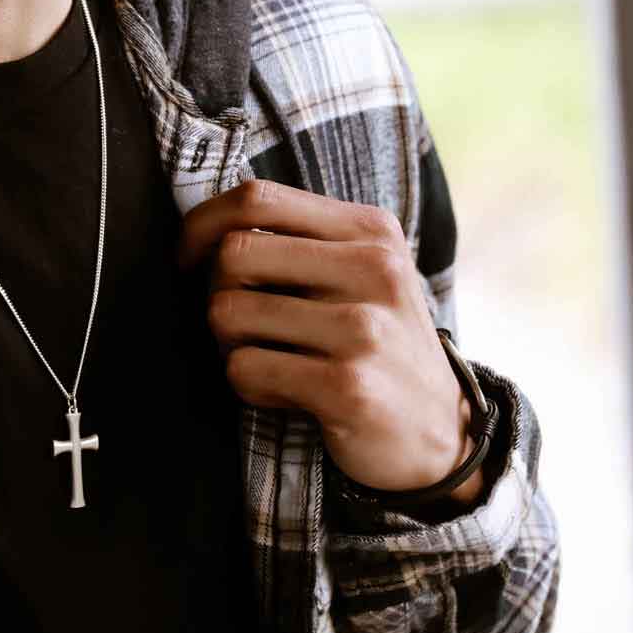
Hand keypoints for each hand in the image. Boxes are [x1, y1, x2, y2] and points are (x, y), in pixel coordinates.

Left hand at [180, 180, 480, 502]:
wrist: (442, 434)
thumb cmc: (376, 345)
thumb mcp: (360, 274)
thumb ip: (298, 240)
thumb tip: (205, 227)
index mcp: (370, 230)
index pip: (257, 199)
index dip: (202, 225)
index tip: (190, 260)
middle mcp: (374, 269)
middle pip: (233, 254)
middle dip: (215, 294)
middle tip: (241, 327)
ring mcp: (364, 329)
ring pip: (227, 313)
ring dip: (230, 345)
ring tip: (271, 361)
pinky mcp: (348, 387)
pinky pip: (243, 369)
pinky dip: (248, 386)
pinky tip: (285, 393)